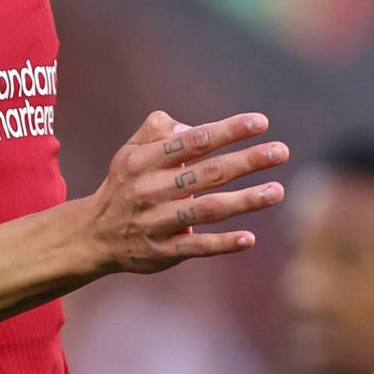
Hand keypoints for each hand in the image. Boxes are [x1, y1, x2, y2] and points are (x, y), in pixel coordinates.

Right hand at [81, 111, 288, 274]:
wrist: (93, 234)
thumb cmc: (124, 186)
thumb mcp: (130, 152)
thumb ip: (158, 131)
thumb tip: (194, 128)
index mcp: (144, 160)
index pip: (193, 141)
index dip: (228, 131)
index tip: (260, 122)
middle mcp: (150, 188)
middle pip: (207, 173)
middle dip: (247, 161)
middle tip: (280, 152)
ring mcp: (157, 221)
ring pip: (208, 209)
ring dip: (245, 201)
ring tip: (277, 191)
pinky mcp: (163, 250)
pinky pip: (198, 247)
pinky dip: (223, 243)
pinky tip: (249, 238)